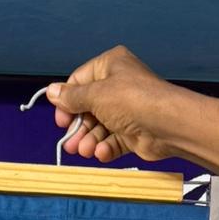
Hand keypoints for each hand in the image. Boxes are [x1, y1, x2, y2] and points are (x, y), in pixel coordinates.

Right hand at [47, 46, 184, 163]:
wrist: (166, 125)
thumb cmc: (133, 101)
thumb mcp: (95, 95)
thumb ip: (72, 97)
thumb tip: (52, 92)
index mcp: (110, 66)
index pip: (79, 82)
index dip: (67, 101)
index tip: (60, 120)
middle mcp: (118, 86)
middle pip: (88, 108)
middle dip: (79, 127)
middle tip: (70, 143)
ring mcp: (126, 111)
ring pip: (100, 128)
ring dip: (90, 140)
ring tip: (84, 150)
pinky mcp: (133, 133)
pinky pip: (113, 141)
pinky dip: (106, 148)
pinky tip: (101, 153)